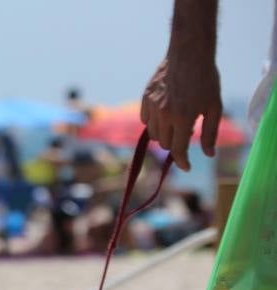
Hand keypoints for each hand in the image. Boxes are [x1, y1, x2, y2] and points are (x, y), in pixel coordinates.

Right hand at [141, 54, 222, 170]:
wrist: (189, 53)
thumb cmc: (206, 79)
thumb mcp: (214, 106)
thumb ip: (211, 132)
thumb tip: (208, 154)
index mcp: (184, 118)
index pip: (179, 150)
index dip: (183, 161)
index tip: (187, 166)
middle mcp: (165, 115)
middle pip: (165, 144)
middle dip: (176, 144)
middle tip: (186, 133)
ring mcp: (152, 107)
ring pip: (153, 134)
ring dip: (164, 134)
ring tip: (176, 122)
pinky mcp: (145, 99)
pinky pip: (145, 120)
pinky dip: (154, 122)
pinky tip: (165, 113)